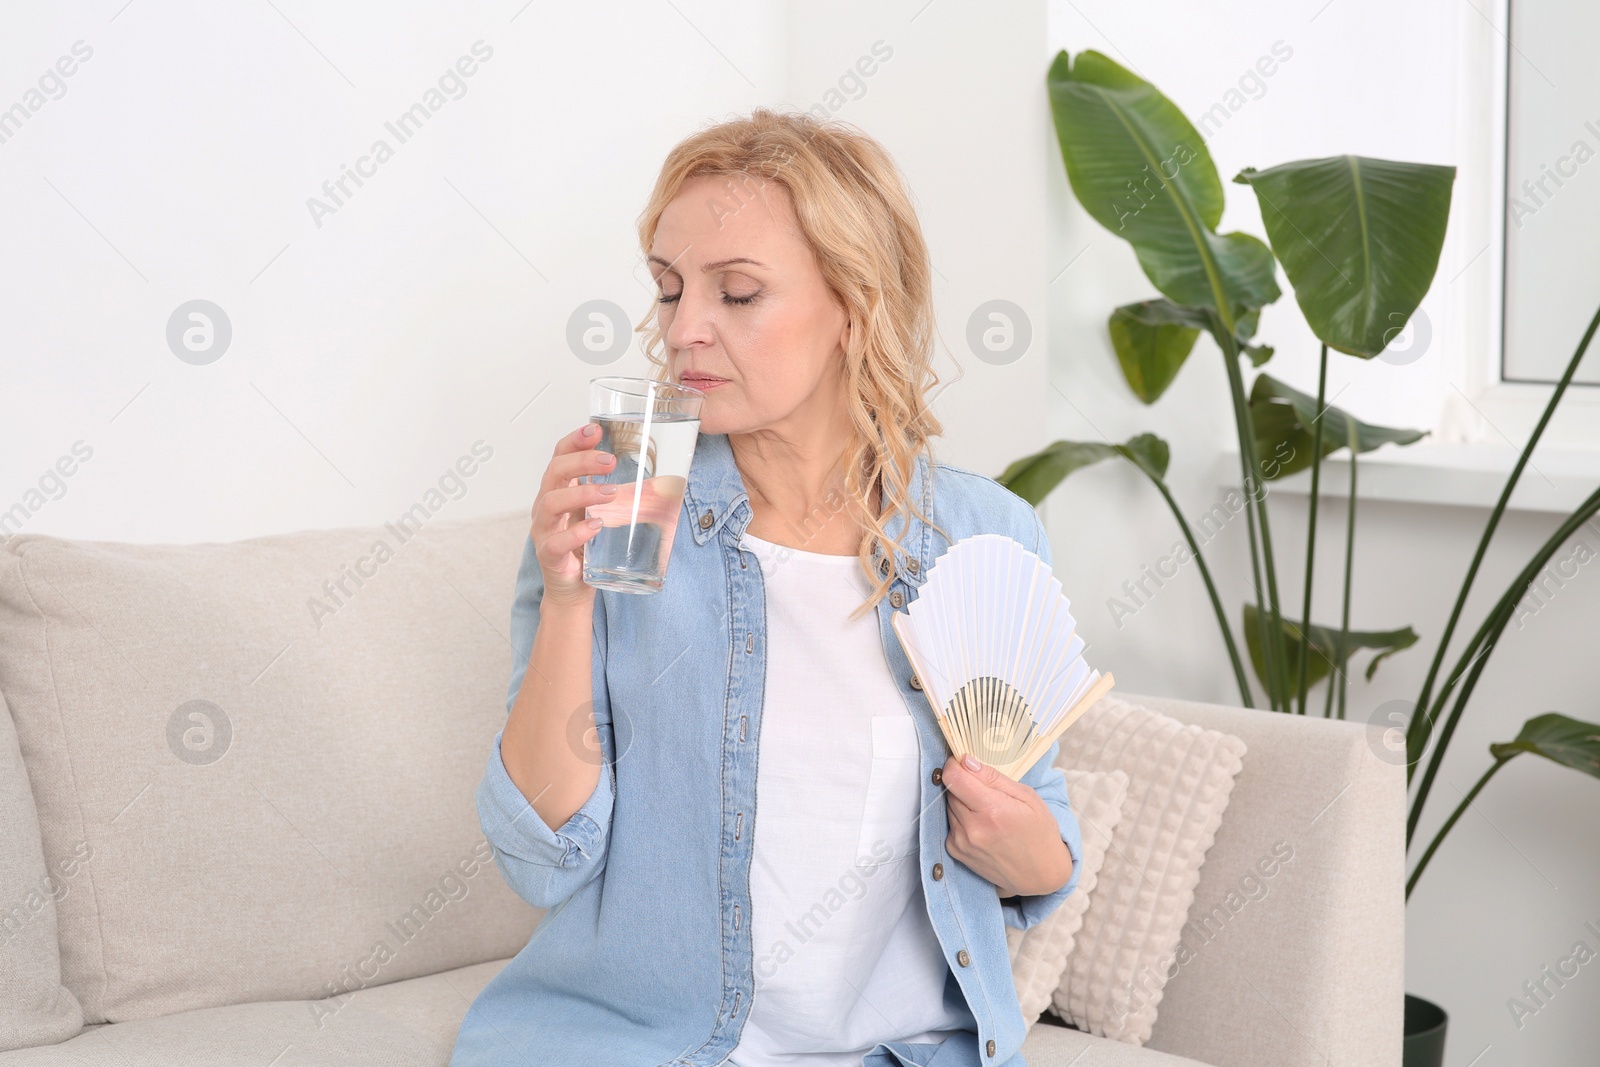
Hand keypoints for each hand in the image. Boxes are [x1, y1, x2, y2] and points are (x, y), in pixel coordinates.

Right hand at [530, 422, 618, 605]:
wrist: (572, 587)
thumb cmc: (585, 546)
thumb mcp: (599, 513)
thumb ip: (614, 493)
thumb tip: (655, 475)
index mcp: (558, 491)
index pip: (559, 457)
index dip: (574, 441)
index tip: (594, 429)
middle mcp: (546, 507)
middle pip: (554, 473)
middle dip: (581, 461)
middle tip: (609, 461)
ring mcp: (544, 531)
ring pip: (551, 503)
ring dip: (581, 493)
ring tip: (609, 492)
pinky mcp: (549, 556)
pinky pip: (556, 542)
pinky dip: (577, 532)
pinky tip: (596, 526)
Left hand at [940, 753, 1072, 897]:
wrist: (1040, 874)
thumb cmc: (1039, 832)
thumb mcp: (1027, 797)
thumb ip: (994, 777)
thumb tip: (966, 760)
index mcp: (993, 810)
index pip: (954, 777)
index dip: (955, 764)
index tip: (964, 762)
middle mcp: (973, 828)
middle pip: (950, 789)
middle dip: (963, 783)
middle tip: (985, 789)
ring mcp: (962, 842)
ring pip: (949, 806)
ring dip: (962, 801)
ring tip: (987, 810)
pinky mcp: (956, 852)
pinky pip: (950, 823)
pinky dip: (961, 818)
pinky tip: (982, 825)